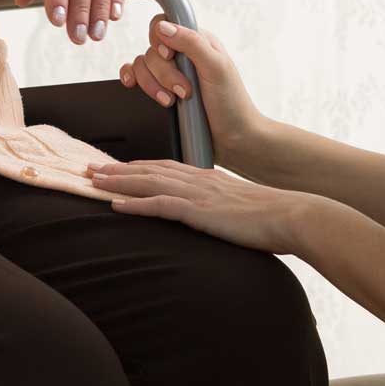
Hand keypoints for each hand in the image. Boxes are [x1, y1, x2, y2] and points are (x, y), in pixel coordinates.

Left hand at [86, 158, 318, 253]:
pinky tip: (115, 205)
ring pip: (148, 183)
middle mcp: (200, 180)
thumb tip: (219, 217)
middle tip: (89, 168)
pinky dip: (135, 204)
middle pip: (149, 171)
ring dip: (117, 182)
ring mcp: (199, 194)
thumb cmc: (276, 217)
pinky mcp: (201, 211)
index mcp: (210, 179)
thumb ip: (226, 209)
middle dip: (117, 170)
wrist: (295, 215)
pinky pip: (160, 205)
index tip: (116, 167)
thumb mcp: (244, 208)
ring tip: (92, 181)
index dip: (137, 168)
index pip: (165, 168)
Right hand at [118, 16, 273, 169]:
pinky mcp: (159, 90)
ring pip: (141, 65)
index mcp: (197, 42)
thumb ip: (191, 43)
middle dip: (163, 74)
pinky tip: (133, 87)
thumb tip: (162, 27)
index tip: (169, 57)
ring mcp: (169, 73)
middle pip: (151, 50)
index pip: (165, 24)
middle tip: (184, 92)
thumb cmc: (231, 103)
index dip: (160, 39)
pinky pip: (135, 76)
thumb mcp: (217, 68)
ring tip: (171, 102)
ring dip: (152, 85)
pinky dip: (132, 79)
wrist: (232, 139)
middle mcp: (181, 55)